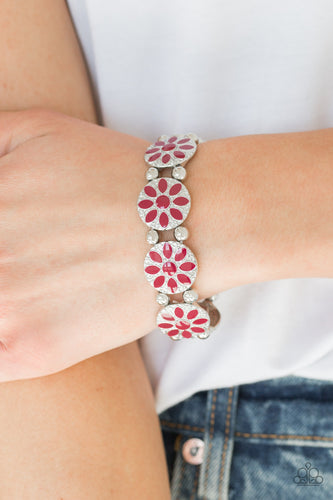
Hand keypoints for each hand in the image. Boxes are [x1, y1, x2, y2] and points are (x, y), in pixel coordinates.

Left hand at [0, 108, 155, 380]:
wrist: (183, 224)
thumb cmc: (114, 173)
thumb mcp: (36, 129)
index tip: (7, 238)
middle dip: (0, 264)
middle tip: (23, 261)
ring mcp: (4, 310)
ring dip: (0, 301)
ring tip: (33, 283)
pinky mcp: (32, 352)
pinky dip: (0, 346)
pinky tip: (21, 324)